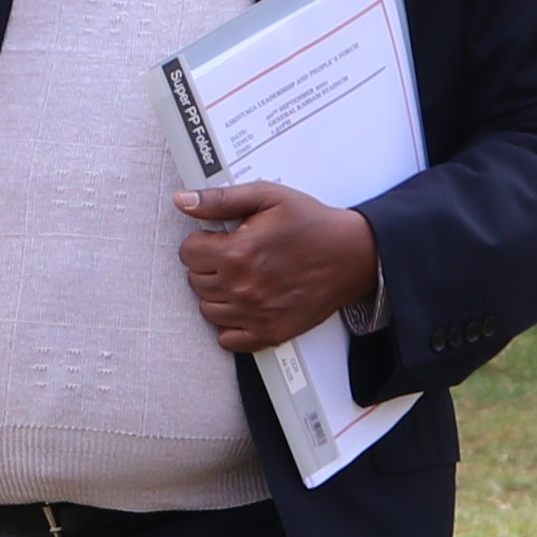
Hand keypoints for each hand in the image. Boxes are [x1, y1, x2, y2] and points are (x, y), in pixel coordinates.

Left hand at [173, 183, 376, 350]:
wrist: (352, 255)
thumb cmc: (314, 225)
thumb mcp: (267, 198)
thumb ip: (220, 200)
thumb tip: (184, 201)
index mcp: (237, 253)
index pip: (188, 253)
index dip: (201, 242)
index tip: (217, 240)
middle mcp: (242, 288)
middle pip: (196, 282)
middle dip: (208, 266)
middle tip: (233, 256)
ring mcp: (254, 314)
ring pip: (208, 310)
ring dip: (217, 294)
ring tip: (241, 278)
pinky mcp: (269, 332)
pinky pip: (228, 339)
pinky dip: (230, 324)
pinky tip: (244, 305)